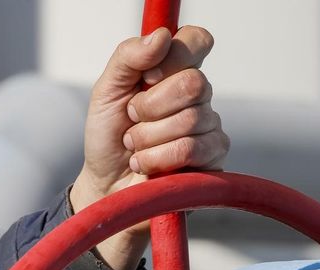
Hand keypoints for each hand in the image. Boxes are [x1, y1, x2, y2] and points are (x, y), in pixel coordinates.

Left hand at [70, 26, 229, 269]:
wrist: (107, 183)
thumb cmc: (108, 136)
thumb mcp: (106, 92)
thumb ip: (128, 58)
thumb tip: (161, 36)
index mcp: (174, 72)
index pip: (196, 41)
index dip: (175, 57)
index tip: (146, 78)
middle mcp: (197, 96)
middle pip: (193, 83)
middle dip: (150, 107)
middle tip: (132, 119)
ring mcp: (209, 126)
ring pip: (191, 120)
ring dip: (148, 138)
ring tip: (135, 146)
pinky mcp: (213, 156)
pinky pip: (193, 149)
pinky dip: (159, 158)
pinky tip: (147, 164)